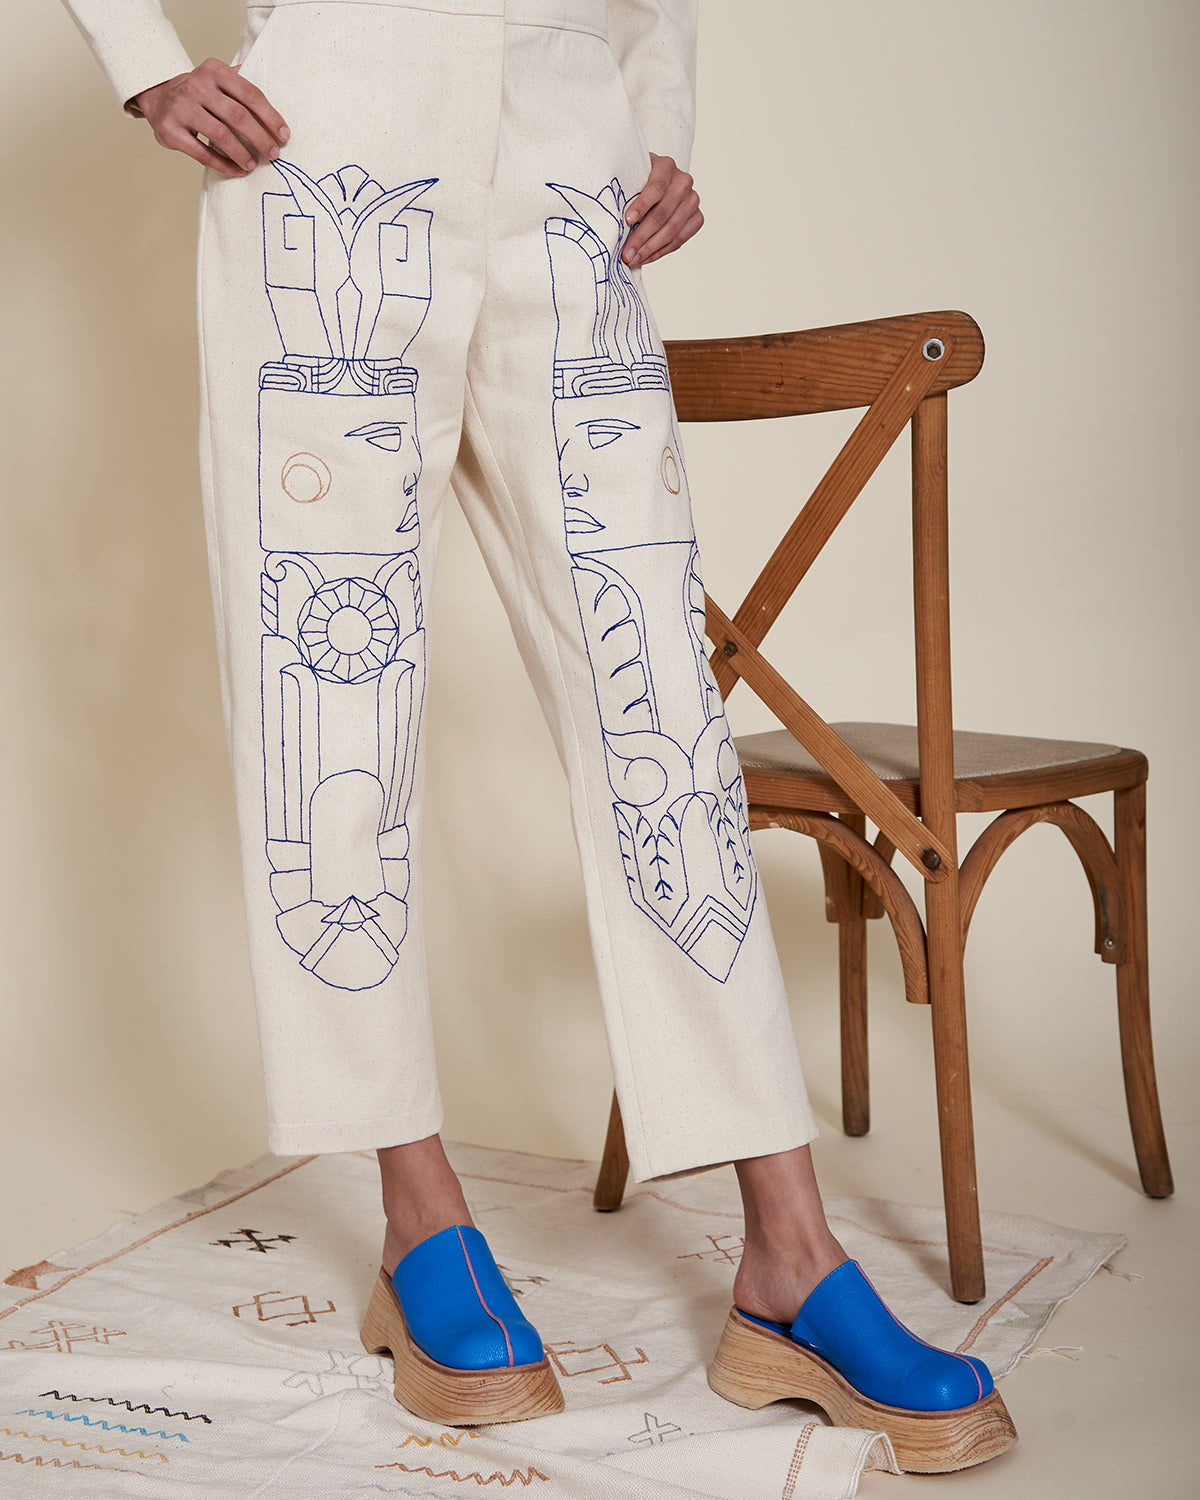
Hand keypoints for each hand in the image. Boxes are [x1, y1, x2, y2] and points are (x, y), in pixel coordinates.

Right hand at [134, 58, 289, 176]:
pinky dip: (224, 165)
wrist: (158, 98)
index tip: (284, 135)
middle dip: (260, 138)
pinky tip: (237, 170)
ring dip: (242, 154)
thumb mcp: (218, 79)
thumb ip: (241, 84)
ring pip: (221, 136)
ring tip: (254, 164)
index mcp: (214, 70)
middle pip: (238, 116)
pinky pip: (203, 153)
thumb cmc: (200, 94)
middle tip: (273, 154)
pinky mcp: (171, 130)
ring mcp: (181, 107)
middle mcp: (196, 85)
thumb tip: (278, 97)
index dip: (270, 117)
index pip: (250, 94)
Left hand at [622, 153, 702, 265]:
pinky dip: (661, 251)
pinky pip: (680, 239)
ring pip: (672, 230)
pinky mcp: (697, 217)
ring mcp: (692, 200)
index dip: (642, 205)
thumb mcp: (631, 176)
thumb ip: (624, 187)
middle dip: (642, 236)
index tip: (627, 221)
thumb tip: (608, 213)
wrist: (658, 182)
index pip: (656, 187)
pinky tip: (646, 257)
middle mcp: (683, 182)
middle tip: (626, 253)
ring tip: (633, 259)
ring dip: (650, 248)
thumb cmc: (639, 181)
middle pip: (662, 214)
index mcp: (666, 166)